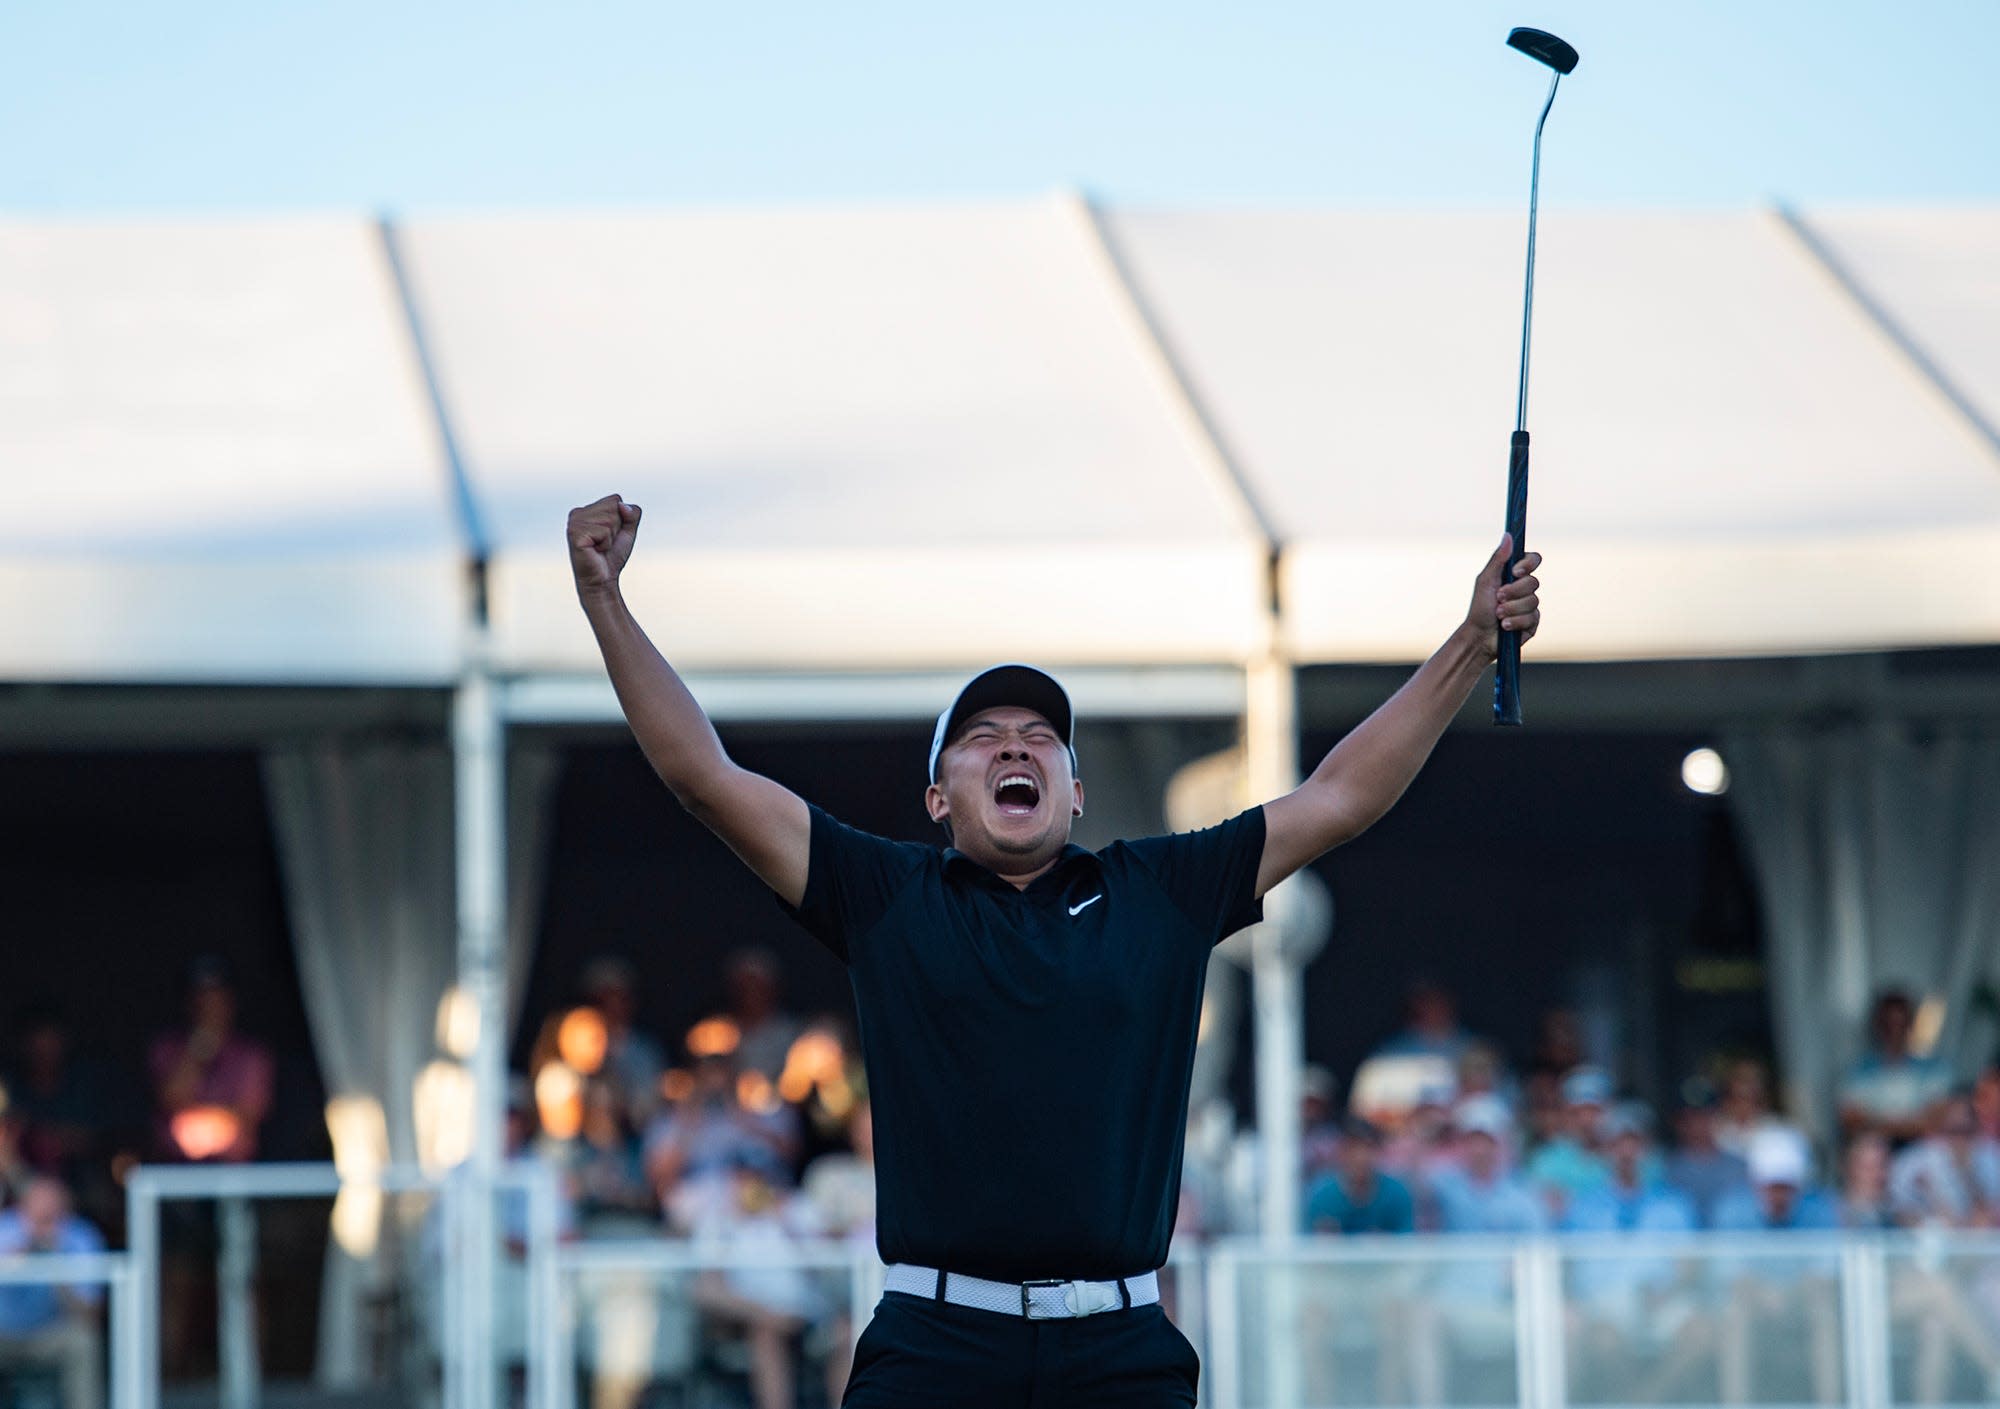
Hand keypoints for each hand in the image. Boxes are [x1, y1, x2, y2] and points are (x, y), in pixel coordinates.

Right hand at [568, 494, 641, 601]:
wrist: (602, 580)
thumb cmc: (612, 556)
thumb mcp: (628, 531)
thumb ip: (632, 514)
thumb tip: (622, 506)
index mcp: (587, 510)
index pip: (615, 499)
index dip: (621, 520)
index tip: (610, 535)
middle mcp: (577, 513)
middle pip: (614, 506)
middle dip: (617, 528)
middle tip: (605, 543)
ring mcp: (574, 523)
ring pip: (610, 519)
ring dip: (611, 537)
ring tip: (600, 547)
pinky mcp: (575, 534)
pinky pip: (604, 531)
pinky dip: (606, 544)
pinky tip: (595, 551)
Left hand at [1466, 534, 1541, 659]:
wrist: (1479, 636)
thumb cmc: (1480, 607)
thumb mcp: (1486, 581)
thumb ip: (1498, 559)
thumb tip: (1508, 535)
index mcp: (1515, 574)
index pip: (1533, 560)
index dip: (1528, 563)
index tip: (1515, 571)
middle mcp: (1525, 588)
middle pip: (1533, 582)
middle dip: (1513, 592)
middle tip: (1498, 599)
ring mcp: (1531, 605)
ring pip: (1533, 601)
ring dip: (1511, 609)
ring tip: (1498, 615)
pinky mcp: (1533, 622)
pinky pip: (1532, 617)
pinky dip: (1516, 621)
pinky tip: (1506, 626)